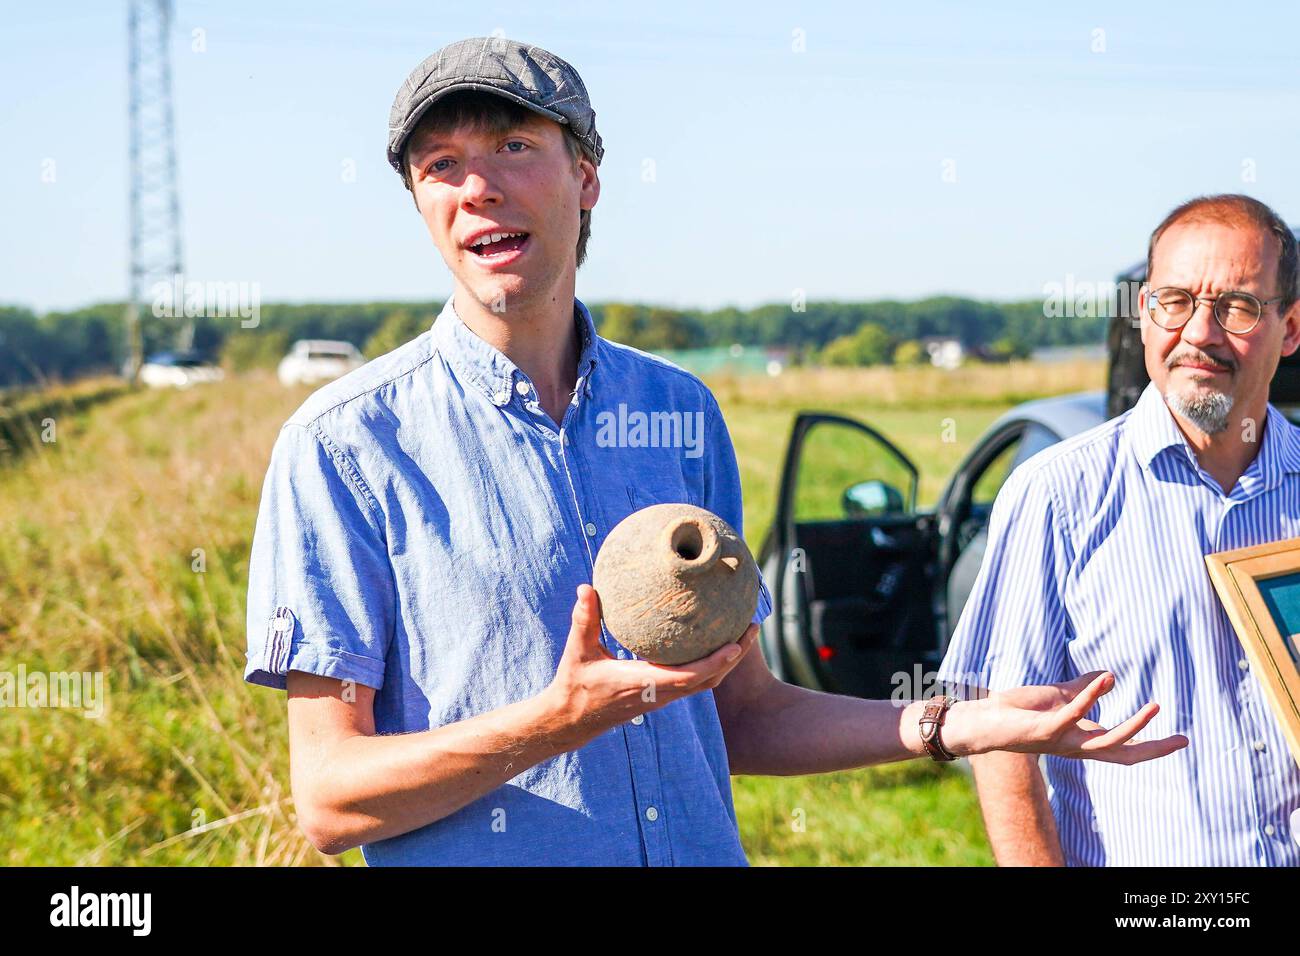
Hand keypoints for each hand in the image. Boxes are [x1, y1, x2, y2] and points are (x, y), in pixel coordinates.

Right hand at [542, 585, 757, 750]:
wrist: (573, 720)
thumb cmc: (575, 684)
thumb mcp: (578, 651)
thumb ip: (584, 620)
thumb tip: (587, 588)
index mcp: (643, 683)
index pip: (687, 677)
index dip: (713, 663)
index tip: (734, 645)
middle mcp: (660, 693)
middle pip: (709, 679)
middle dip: (735, 656)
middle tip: (752, 627)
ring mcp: (664, 696)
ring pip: (707, 682)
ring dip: (729, 660)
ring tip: (745, 631)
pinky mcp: (663, 694)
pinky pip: (697, 681)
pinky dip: (714, 663)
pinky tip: (717, 641)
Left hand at [948, 671, 1188, 763]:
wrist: (985, 717)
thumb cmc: (1020, 710)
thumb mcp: (1059, 696)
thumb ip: (1083, 688)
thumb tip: (1108, 675)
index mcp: (1082, 738)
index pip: (1124, 747)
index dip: (1152, 745)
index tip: (1182, 740)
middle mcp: (1075, 746)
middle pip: (1123, 755)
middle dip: (1153, 748)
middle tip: (1182, 740)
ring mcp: (1061, 740)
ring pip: (1105, 742)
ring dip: (1132, 725)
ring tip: (1156, 705)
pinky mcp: (1044, 729)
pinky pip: (1073, 715)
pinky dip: (1090, 697)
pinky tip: (1105, 679)